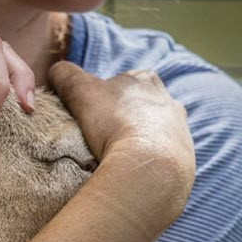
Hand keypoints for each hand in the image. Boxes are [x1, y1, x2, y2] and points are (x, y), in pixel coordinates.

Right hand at [49, 62, 195, 226]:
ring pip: (151, 132)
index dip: (100, 97)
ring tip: (115, 157)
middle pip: (137, 108)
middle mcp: (169, 101)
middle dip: (121, 119)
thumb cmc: (114, 122)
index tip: (88, 114)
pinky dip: (146, 161)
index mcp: (146, 80)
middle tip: (100, 136)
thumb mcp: (79, 90)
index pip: (120, 82)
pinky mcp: (185, 158)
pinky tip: (131, 170)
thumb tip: (57, 71)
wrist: (149, 166)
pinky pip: (159, 156)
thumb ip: (65, 74)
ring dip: (135, 141)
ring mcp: (180, 131)